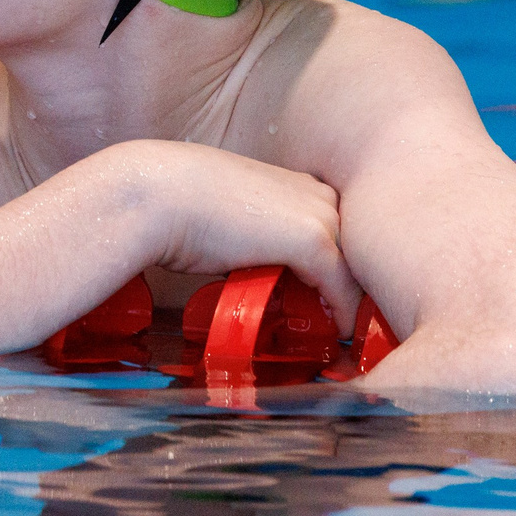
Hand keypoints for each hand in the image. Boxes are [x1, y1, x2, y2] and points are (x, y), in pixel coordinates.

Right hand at [126, 143, 364, 336]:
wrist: (160, 196)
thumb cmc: (185, 206)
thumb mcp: (239, 215)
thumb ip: (266, 234)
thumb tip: (274, 270)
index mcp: (303, 184)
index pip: (341, 233)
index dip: (338, 269)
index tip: (328, 299)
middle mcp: (320, 194)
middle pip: (356, 251)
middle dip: (349, 287)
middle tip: (336, 321)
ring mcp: (320, 216)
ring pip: (354, 272)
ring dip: (347, 303)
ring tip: (335, 331)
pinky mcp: (313, 242)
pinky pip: (342, 289)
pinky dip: (341, 315)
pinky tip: (335, 331)